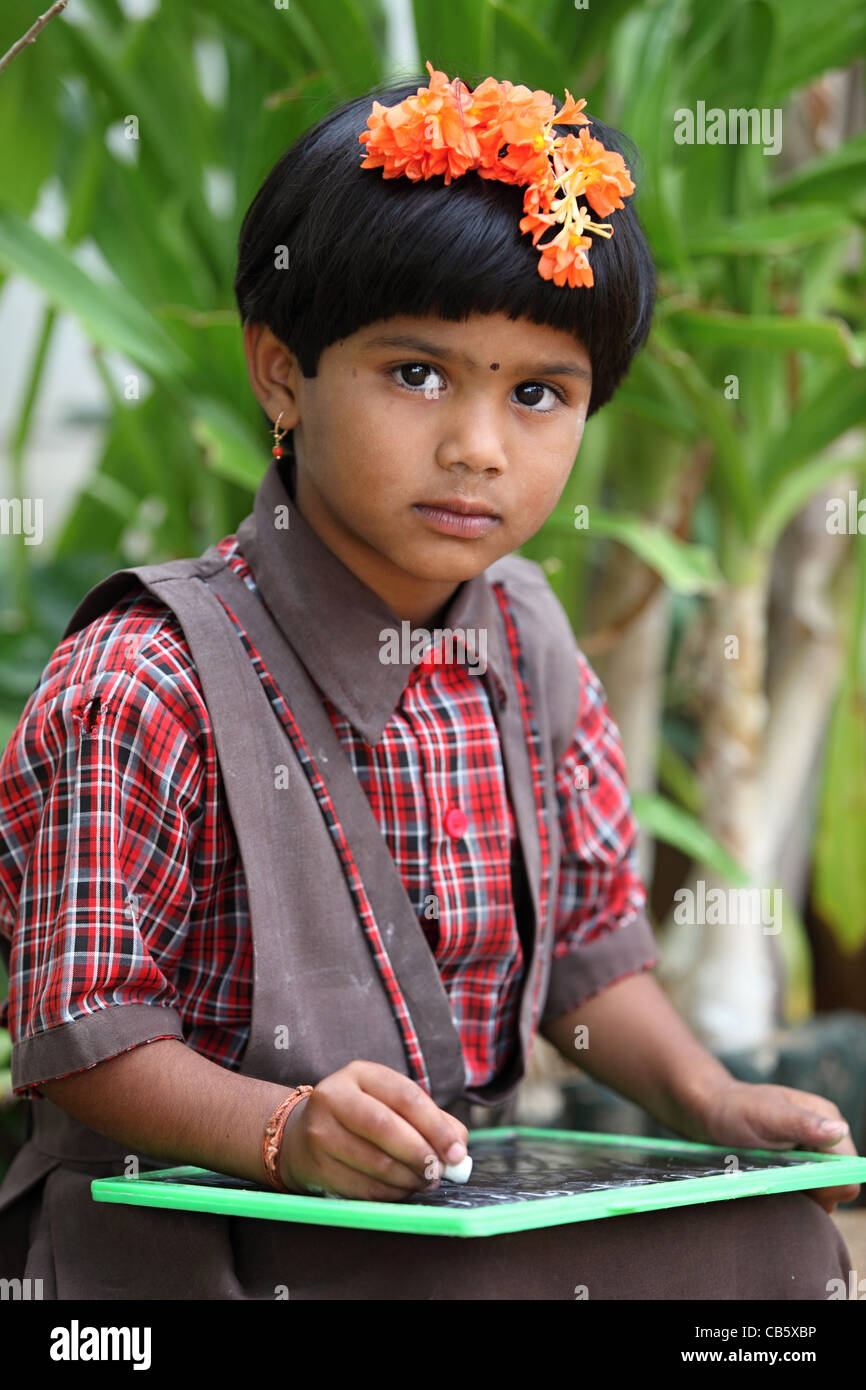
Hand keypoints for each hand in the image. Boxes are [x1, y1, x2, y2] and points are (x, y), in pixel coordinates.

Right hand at [278, 1060, 468, 1201]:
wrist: (300, 1136)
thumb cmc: (362, 1118)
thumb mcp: (391, 1103)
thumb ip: (431, 1120)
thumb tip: (459, 1149)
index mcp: (360, 1074)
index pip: (405, 1096)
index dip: (436, 1126)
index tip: (457, 1153)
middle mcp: (334, 1097)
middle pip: (386, 1127)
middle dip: (421, 1154)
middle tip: (440, 1171)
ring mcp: (320, 1132)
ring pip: (375, 1162)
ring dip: (408, 1179)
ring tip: (424, 1181)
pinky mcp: (315, 1167)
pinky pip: (362, 1188)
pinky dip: (390, 1193)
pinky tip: (401, 1189)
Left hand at [695, 1079, 859, 1214]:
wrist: (712, 1112)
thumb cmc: (736, 1108)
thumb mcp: (766, 1114)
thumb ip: (801, 1122)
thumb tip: (839, 1130)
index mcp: (826, 1118)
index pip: (847, 1168)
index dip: (827, 1183)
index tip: (797, 1182)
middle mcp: (826, 1137)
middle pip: (839, 1185)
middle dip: (814, 1191)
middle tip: (779, 1180)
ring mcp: (815, 1154)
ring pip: (826, 1193)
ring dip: (802, 1195)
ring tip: (773, 1181)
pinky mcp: (802, 1168)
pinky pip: (810, 1193)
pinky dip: (794, 1195)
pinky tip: (773, 1186)